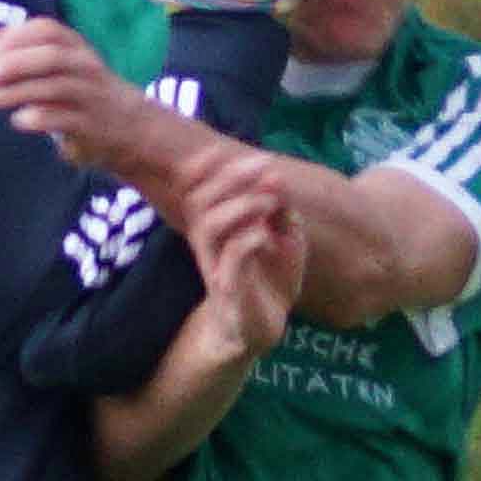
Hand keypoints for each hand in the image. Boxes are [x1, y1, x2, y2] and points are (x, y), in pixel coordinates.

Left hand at [0, 17, 159, 166]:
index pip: (46, 30)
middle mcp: (86, 66)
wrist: (132, 126)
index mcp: (76, 46)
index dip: (13, 38)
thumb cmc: (84, 91)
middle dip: (12, 64)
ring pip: (57, 86)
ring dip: (18, 91)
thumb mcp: (65, 65)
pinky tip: (18, 120)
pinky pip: (66, 118)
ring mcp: (91, 95)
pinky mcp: (92, 126)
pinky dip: (40, 117)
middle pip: (51, 56)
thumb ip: (31, 56)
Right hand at [180, 163, 306, 357]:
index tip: (227, 150)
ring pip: (208, 226)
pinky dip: (250, 240)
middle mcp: (208, 243)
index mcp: (215, 226)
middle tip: (265, 165)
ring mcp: (216, 266)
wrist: (259, 330)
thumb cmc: (267, 280)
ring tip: (269, 202)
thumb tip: (277, 179)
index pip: (197, 189)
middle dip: (231, 177)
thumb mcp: (283, 238)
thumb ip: (281, 210)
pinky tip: (269, 236)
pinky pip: (231, 259)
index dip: (206, 167)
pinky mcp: (229, 289)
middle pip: (200, 201)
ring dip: (240, 206)